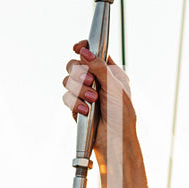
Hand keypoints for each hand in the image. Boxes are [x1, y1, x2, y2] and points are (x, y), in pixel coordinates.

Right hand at [60, 40, 135, 156]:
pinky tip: (85, 111)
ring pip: (68, 81)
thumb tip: (84, 51)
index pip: (93, 52)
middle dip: (80, 73)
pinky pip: (67, 98)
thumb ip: (99, 67)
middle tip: (90, 82)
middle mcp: (96, 80)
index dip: (83, 48)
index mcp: (109, 71)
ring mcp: (85, 93)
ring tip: (92, 100)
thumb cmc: (122, 114)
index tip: (77, 48)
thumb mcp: (115, 87)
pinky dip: (75, 103)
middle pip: (75, 64)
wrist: (115, 139)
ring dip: (79, 90)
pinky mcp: (76, 106)